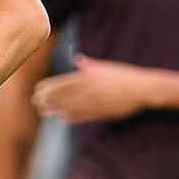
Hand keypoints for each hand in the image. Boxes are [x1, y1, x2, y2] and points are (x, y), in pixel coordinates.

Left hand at [32, 54, 147, 123]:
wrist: (142, 89)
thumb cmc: (124, 75)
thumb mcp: (105, 67)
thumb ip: (89, 65)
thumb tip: (78, 59)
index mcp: (86, 77)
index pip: (59, 83)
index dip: (46, 87)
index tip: (38, 90)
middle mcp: (87, 90)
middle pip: (60, 97)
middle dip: (46, 99)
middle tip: (36, 102)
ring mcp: (93, 103)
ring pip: (68, 108)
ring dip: (55, 110)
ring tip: (44, 112)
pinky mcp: (101, 113)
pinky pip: (81, 117)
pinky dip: (70, 118)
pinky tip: (62, 119)